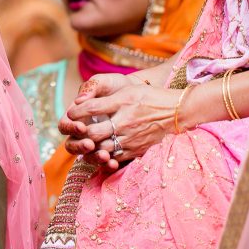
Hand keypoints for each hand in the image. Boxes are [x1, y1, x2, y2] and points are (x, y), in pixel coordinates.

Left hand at [61, 81, 181, 171]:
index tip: (71, 112)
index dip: (77, 111)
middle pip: (94, 131)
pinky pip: (116, 157)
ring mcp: (132, 137)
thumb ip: (104, 98)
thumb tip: (80, 104)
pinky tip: (100, 153)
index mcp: (122, 102)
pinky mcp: (138, 150)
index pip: (91, 108)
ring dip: (90, 147)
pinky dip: (105, 157)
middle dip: (81, 132)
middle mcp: (126, 120)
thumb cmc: (149, 98)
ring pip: (102, 147)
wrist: (178, 112)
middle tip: (75, 131)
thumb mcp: (127, 91)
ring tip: (85, 143)